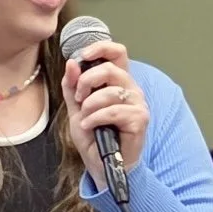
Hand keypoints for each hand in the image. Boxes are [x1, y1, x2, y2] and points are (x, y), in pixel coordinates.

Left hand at [61, 39, 148, 187]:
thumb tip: (72, 63)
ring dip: (89, 106)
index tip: (83, 55)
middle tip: (79, 98)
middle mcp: (131, 89)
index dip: (101, 48)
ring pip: (110, 92)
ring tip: (85, 119)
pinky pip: (113, 111)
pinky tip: (90, 127)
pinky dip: (95, 118)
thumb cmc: (93, 135)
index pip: (117, 53)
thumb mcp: (76, 107)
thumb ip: (72, 86)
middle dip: (86, 82)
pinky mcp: (140, 119)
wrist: (100, 163)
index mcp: (117, 82)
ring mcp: (138, 104)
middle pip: (110, 69)